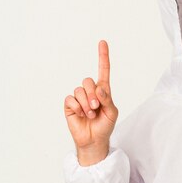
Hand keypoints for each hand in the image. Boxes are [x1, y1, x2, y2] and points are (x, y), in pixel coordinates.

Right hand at [64, 40, 118, 164]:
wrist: (94, 140)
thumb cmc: (105, 126)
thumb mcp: (112, 113)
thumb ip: (107, 100)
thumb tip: (99, 89)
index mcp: (103, 91)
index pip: (103, 70)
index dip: (102, 57)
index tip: (103, 42)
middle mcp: (90, 91)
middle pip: (88, 80)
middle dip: (93, 94)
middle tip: (96, 107)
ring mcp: (79, 98)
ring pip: (79, 90)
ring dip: (86, 104)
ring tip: (90, 114)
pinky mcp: (70, 105)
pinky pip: (71, 99)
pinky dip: (77, 107)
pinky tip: (80, 114)